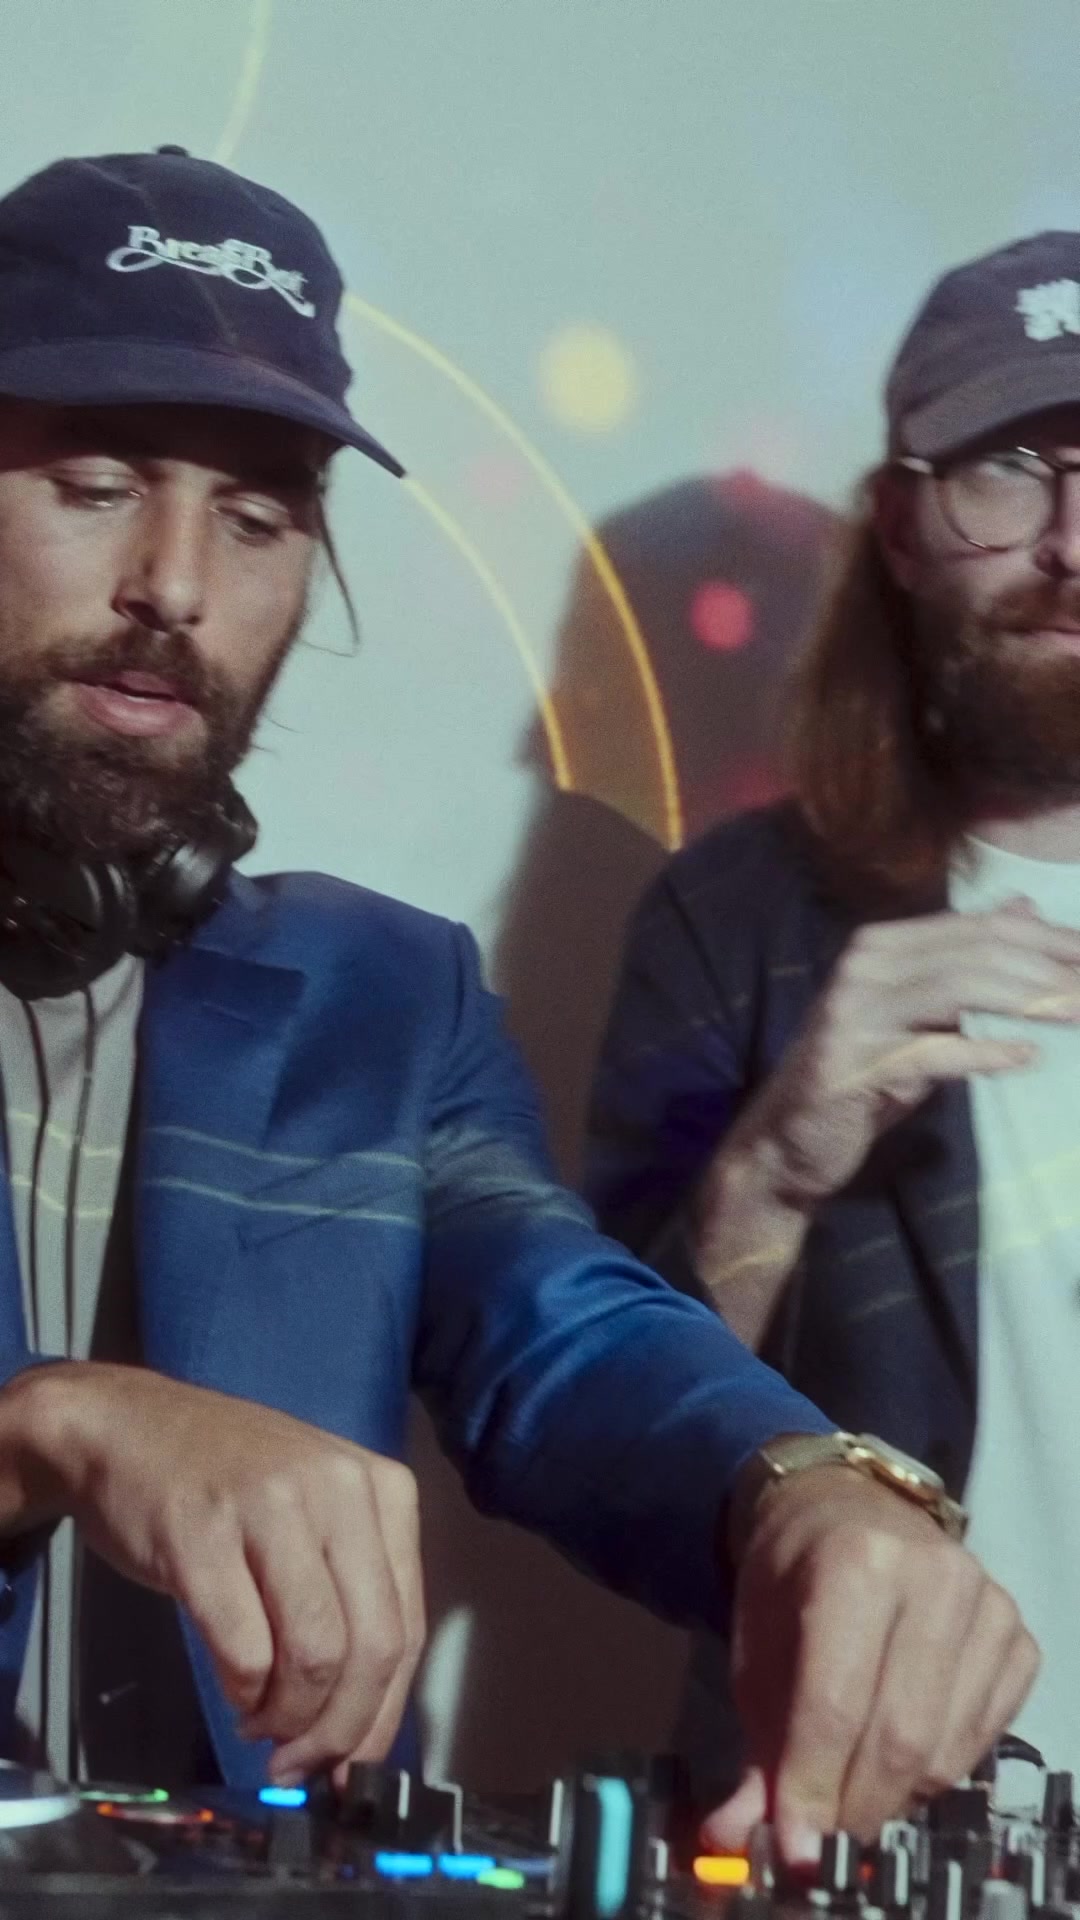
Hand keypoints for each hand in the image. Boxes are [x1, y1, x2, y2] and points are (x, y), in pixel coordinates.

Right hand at [21, 1362, 424, 1783]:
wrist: (128, 1427)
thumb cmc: (227, 1484)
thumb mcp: (314, 1519)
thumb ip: (348, 1604)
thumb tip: (364, 1733)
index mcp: (383, 1488)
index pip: (408, 1627)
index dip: (385, 1715)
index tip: (355, 1766)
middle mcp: (340, 1488)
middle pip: (371, 1647)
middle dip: (342, 1730)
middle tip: (303, 1763)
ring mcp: (271, 1503)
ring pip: (316, 1654)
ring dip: (290, 1718)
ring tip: (262, 1725)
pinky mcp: (203, 1530)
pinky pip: (245, 1649)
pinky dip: (244, 1695)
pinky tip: (236, 1696)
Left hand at [704, 1465, 1038, 1860]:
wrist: (846, 1511)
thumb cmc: (792, 1580)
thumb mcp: (756, 1650)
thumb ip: (756, 1747)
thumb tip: (734, 1837)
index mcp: (854, 1561)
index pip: (836, 1702)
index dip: (813, 1786)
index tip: (795, 1847)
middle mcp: (931, 1575)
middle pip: (898, 1734)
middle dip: (855, 1805)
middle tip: (824, 1840)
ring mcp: (985, 1603)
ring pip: (945, 1748)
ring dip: (895, 1798)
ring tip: (855, 1798)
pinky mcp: (1016, 1634)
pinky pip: (985, 1736)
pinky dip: (941, 1771)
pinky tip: (904, 1761)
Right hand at [722, 899, 1079, 1207]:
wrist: (788, 1140)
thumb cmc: (863, 1076)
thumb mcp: (916, 1013)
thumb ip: (962, 963)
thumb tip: (1023, 910)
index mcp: (881, 945)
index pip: (979, 928)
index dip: (1047, 940)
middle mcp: (864, 966)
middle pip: (974, 951)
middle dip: (1048, 970)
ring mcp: (854, 1013)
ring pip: (957, 987)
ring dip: (1028, 1001)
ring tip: (1078, 1014)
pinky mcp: (855, 1064)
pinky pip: (932, 1051)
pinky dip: (984, 1052)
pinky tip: (1026, 1057)